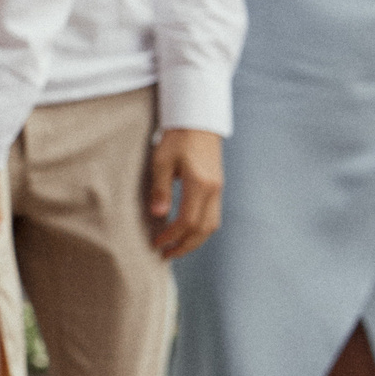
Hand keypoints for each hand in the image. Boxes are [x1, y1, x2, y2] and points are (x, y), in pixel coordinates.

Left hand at [147, 128, 223, 260]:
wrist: (198, 120)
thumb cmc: (176, 138)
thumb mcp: (161, 161)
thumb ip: (160, 189)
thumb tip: (158, 216)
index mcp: (200, 184)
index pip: (187, 221)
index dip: (171, 236)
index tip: (156, 243)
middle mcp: (214, 189)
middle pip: (203, 229)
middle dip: (185, 245)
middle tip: (166, 255)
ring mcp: (218, 188)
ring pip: (212, 224)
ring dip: (195, 240)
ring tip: (176, 247)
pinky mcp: (218, 186)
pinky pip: (213, 215)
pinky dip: (201, 228)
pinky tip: (186, 231)